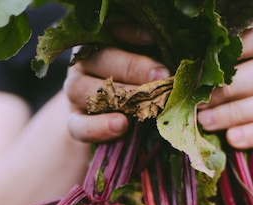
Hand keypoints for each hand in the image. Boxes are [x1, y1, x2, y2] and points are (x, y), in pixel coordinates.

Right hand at [64, 26, 169, 142]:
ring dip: (117, 97)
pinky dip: (98, 127)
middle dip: (134, 68)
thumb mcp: (152, 69)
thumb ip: (159, 62)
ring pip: (84, 89)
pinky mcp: (73, 121)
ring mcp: (75, 91)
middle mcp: (85, 62)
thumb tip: (179, 62)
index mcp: (104, 41)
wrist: (118, 122)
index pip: (113, 30)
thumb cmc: (143, 87)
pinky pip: (78, 125)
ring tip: (141, 106)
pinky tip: (121, 125)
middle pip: (102, 59)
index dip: (132, 33)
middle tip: (162, 76)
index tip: (154, 38)